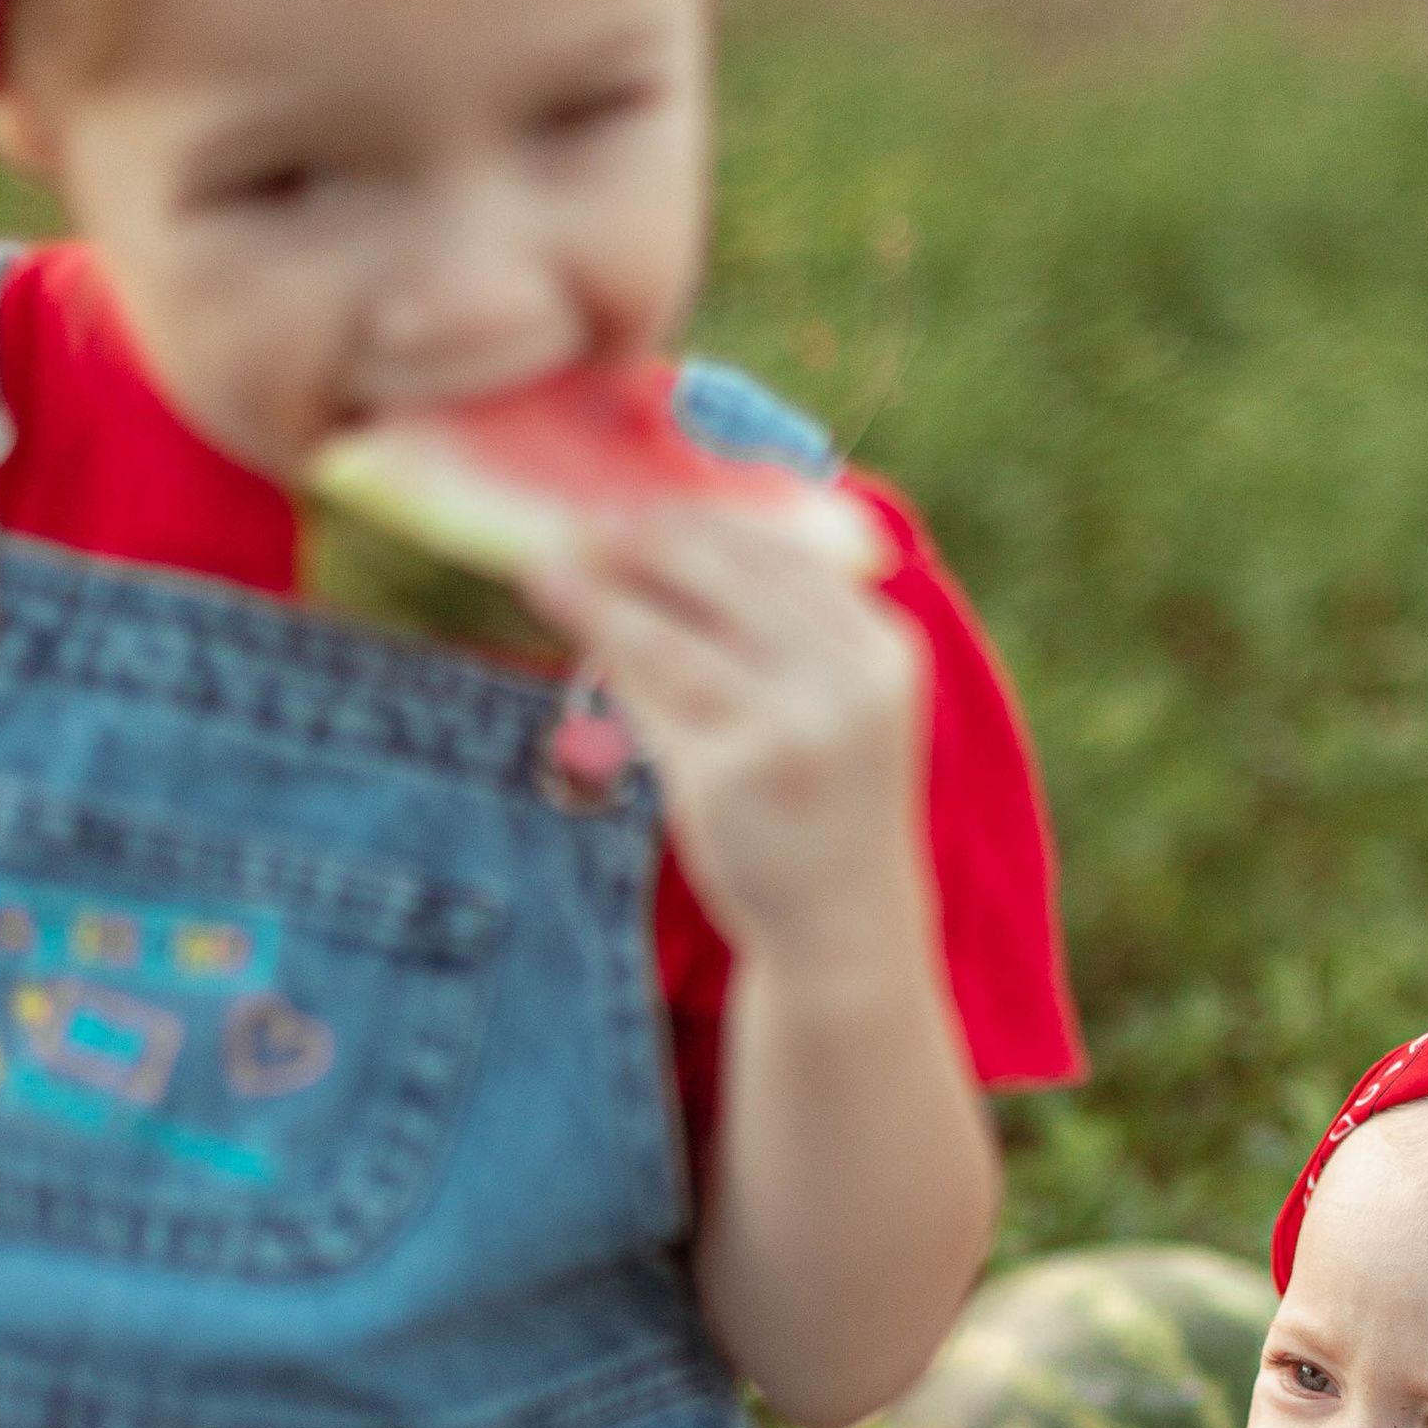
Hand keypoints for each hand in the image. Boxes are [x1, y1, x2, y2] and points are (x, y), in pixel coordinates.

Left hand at [524, 507, 923, 963]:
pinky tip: (575, 639)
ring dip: (602, 598)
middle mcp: (847, 682)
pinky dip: (609, 664)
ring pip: (674, 640)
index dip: (710, 523)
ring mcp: (792, 730)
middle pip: (729, 583)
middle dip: (650, 544)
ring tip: (545, 568)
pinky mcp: (732, 777)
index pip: (786, 558)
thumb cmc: (826, 800)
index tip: (647, 503)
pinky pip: (653, 703)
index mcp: (883, 650)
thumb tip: (673, 543)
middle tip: (587, 522)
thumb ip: (788, 631)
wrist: (843, 924)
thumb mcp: (837, 704)